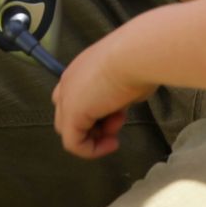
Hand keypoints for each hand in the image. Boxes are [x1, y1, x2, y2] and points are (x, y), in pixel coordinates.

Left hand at [52, 37, 156, 158]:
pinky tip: (112, 143)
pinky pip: (73, 143)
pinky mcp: (71, 114)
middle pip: (69, 115)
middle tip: (118, 121)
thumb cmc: (138, 61)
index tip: (119, 111)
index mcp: (81, 70)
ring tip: (118, 125)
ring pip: (70, 130)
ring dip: (96, 136)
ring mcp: (66, 98)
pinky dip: (92, 150)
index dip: (96, 111)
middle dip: (95, 125)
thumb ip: (118, 94)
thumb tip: (122, 103)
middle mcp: (69, 82)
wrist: (134, 56)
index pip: (76, 97)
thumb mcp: (128, 78)